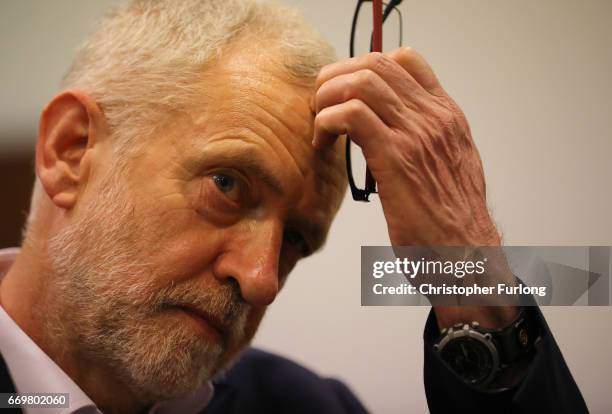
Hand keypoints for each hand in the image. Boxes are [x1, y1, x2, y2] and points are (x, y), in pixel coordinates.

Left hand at [312, 47, 498, 246]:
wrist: (468, 256)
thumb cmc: (453, 221)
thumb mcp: (451, 167)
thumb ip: (429, 141)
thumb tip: (398, 131)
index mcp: (446, 115)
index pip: (405, 59)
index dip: (363, 67)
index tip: (344, 93)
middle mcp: (433, 117)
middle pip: (376, 62)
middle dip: (336, 77)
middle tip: (321, 105)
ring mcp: (416, 134)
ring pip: (361, 82)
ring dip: (328, 97)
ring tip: (319, 125)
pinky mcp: (396, 158)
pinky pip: (350, 115)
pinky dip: (326, 122)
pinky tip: (322, 144)